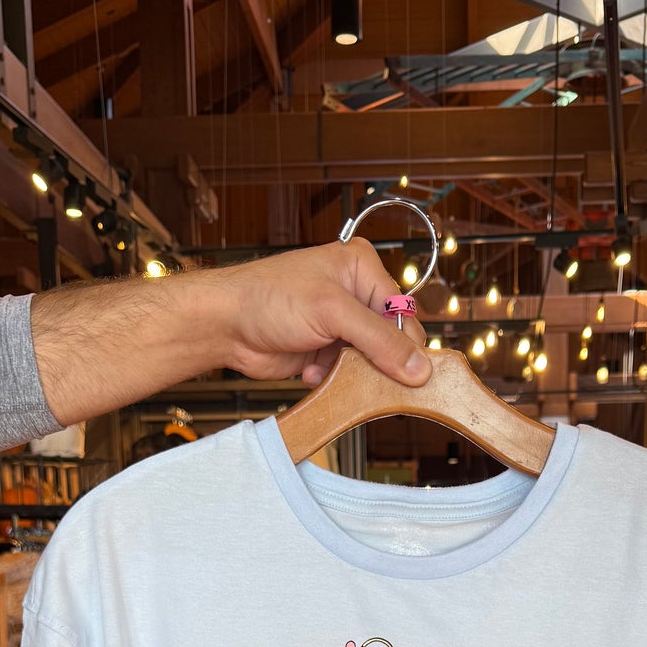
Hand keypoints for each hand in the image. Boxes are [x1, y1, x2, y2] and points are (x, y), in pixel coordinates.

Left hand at [188, 240, 431, 387]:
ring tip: (327, 365)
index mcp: (361, 268)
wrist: (225, 324)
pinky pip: (347, 373)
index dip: (406, 344)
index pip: (403, 311)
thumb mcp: (333, 312)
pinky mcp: (324, 350)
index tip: (410, 374)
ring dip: (351, 371)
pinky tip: (310, 369)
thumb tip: (420, 368)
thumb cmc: (270, 298)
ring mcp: (339, 324)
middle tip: (363, 371)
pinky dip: (332, 378)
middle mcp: (354, 294)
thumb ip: (380, 340)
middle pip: (390, 339)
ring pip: (370, 361)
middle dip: (376, 360)